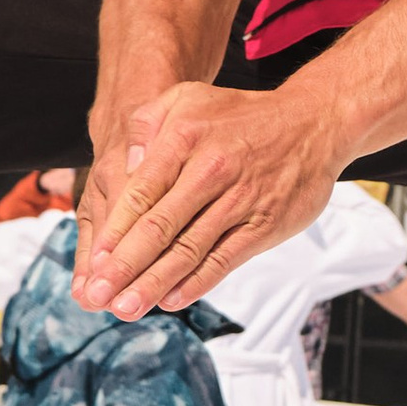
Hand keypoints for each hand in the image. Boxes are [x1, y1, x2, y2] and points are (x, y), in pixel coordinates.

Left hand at [76, 81, 343, 316]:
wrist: (314, 124)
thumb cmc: (240, 116)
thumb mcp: (188, 97)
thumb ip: (146, 123)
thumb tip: (126, 164)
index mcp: (186, 138)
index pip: (141, 192)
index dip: (115, 231)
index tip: (93, 261)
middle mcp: (212, 170)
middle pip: (160, 226)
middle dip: (125, 266)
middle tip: (97, 295)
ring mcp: (240, 201)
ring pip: (189, 249)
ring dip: (154, 282)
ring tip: (126, 308)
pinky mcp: (265, 224)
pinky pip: (225, 259)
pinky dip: (198, 282)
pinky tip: (171, 300)